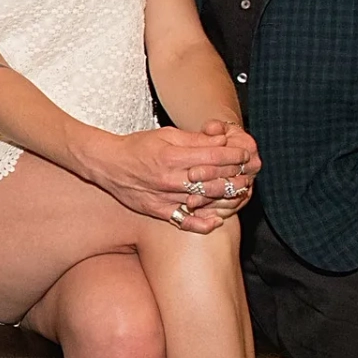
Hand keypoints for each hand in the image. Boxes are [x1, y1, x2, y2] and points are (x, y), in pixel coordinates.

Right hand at [79, 124, 251, 230]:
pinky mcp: (157, 211)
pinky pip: (184, 221)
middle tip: (249, 173)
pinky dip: (202, 223)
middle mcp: (169, 178)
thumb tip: (221, 140)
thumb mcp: (166, 134)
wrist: (108, 164)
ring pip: (202, 201)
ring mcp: (163, 197)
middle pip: (212, 180)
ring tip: (239, 192)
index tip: (246, 154)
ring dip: (224, 197)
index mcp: (172, 156)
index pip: (212, 156)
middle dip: (234, 175)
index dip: (233, 155)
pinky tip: (216, 220)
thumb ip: (194, 139)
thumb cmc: (137, 146)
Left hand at [191, 119, 261, 218]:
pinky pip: (228, 210)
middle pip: (231, 181)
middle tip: (189, 192)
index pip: (229, 160)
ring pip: (230, 199)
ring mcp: (247, 185)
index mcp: (248, 147)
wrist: (224, 150)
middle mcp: (252, 168)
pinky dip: (213, 213)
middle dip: (209, 186)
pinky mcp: (240, 199)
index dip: (210, 166)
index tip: (191, 170)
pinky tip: (197, 213)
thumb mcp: (215, 127)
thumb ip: (214, 128)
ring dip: (209, 202)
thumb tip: (211, 129)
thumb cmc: (217, 135)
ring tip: (190, 203)